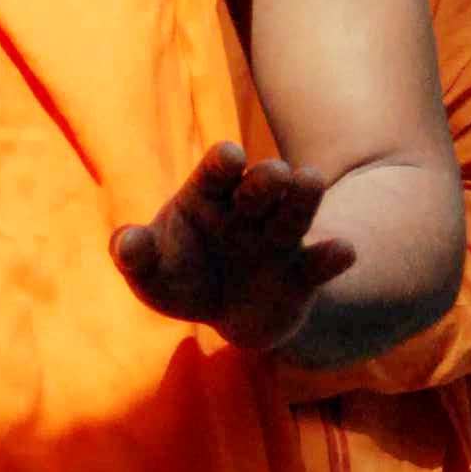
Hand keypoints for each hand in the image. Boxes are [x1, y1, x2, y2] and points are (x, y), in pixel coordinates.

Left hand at [111, 144, 357, 350]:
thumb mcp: (152, 274)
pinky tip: (344, 250)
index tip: (229, 157)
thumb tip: (126, 243)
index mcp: (209, 197)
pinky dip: (332, 256)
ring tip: (311, 180)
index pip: (216, 172)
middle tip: (275, 174)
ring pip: (294, 212)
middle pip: (260, 186)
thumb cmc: (183, 279)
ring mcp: (279, 239)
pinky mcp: (303, 275)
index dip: (222, 163)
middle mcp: (249, 210)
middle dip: (266, 179)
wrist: (230, 314)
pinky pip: (319, 263)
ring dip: (303, 198)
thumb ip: (136, 256)